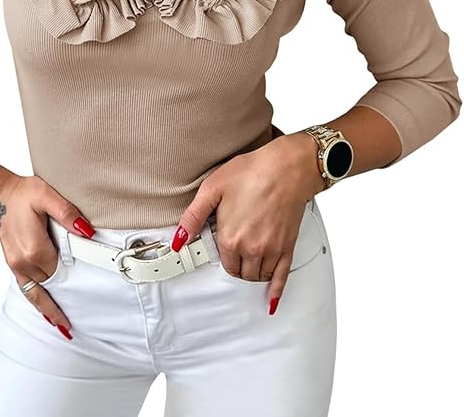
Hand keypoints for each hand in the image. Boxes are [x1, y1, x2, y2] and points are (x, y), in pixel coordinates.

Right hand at [0, 172, 95, 338]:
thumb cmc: (22, 193)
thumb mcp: (47, 196)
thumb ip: (68, 214)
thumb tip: (87, 232)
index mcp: (35, 249)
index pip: (63, 271)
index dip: (78, 278)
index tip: (93, 294)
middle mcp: (24, 262)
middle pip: (51, 287)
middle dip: (64, 303)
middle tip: (82, 322)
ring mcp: (16, 265)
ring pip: (36, 294)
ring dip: (49, 310)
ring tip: (64, 327)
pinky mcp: (12, 263)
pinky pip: (26, 289)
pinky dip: (37, 302)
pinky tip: (44, 310)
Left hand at [170, 132, 323, 313]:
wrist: (287, 167)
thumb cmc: (252, 172)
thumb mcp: (212, 188)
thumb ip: (193, 217)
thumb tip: (178, 239)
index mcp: (230, 237)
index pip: (222, 262)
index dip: (220, 253)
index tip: (220, 247)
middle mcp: (251, 249)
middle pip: (240, 272)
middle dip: (235, 264)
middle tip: (234, 251)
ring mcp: (271, 250)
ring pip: (258, 276)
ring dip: (251, 273)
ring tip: (247, 260)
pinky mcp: (288, 246)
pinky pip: (282, 276)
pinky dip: (276, 290)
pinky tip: (272, 300)